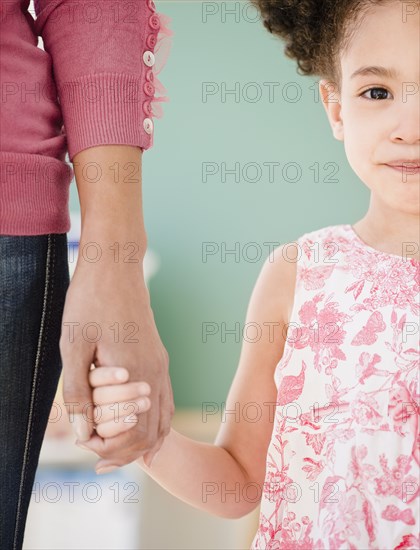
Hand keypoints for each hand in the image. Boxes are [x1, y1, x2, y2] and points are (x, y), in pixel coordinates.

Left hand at [59, 259, 174, 468]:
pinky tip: (136, 421)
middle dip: (125, 451)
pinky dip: (153, 420)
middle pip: (152, 432)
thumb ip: (78, 392)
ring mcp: (161, 364)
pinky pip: (164, 399)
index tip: (83, 445)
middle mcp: (156, 373)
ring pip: (162, 418)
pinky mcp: (158, 356)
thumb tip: (82, 434)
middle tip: (96, 454)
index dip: (109, 449)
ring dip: (140, 439)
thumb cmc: (90, 302)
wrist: (115, 266)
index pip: (134, 434)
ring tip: (115, 449)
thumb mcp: (74, 346)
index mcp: (137, 374)